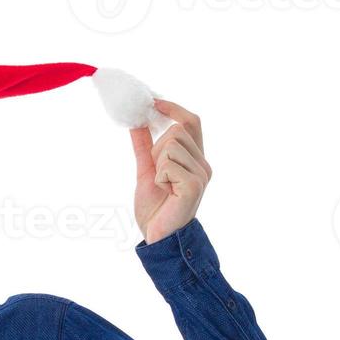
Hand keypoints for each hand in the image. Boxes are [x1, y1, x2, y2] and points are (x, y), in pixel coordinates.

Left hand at [129, 98, 211, 244]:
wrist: (158, 237)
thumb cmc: (155, 208)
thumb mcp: (146, 171)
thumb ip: (144, 146)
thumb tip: (137, 122)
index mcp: (195, 159)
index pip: (191, 122)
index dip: (173, 108)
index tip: (153, 102)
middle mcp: (203, 165)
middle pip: (176, 131)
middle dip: (157, 149)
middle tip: (158, 175)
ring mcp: (201, 174)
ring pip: (171, 145)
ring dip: (157, 165)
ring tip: (163, 186)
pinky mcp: (194, 185)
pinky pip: (168, 164)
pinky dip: (159, 178)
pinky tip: (165, 193)